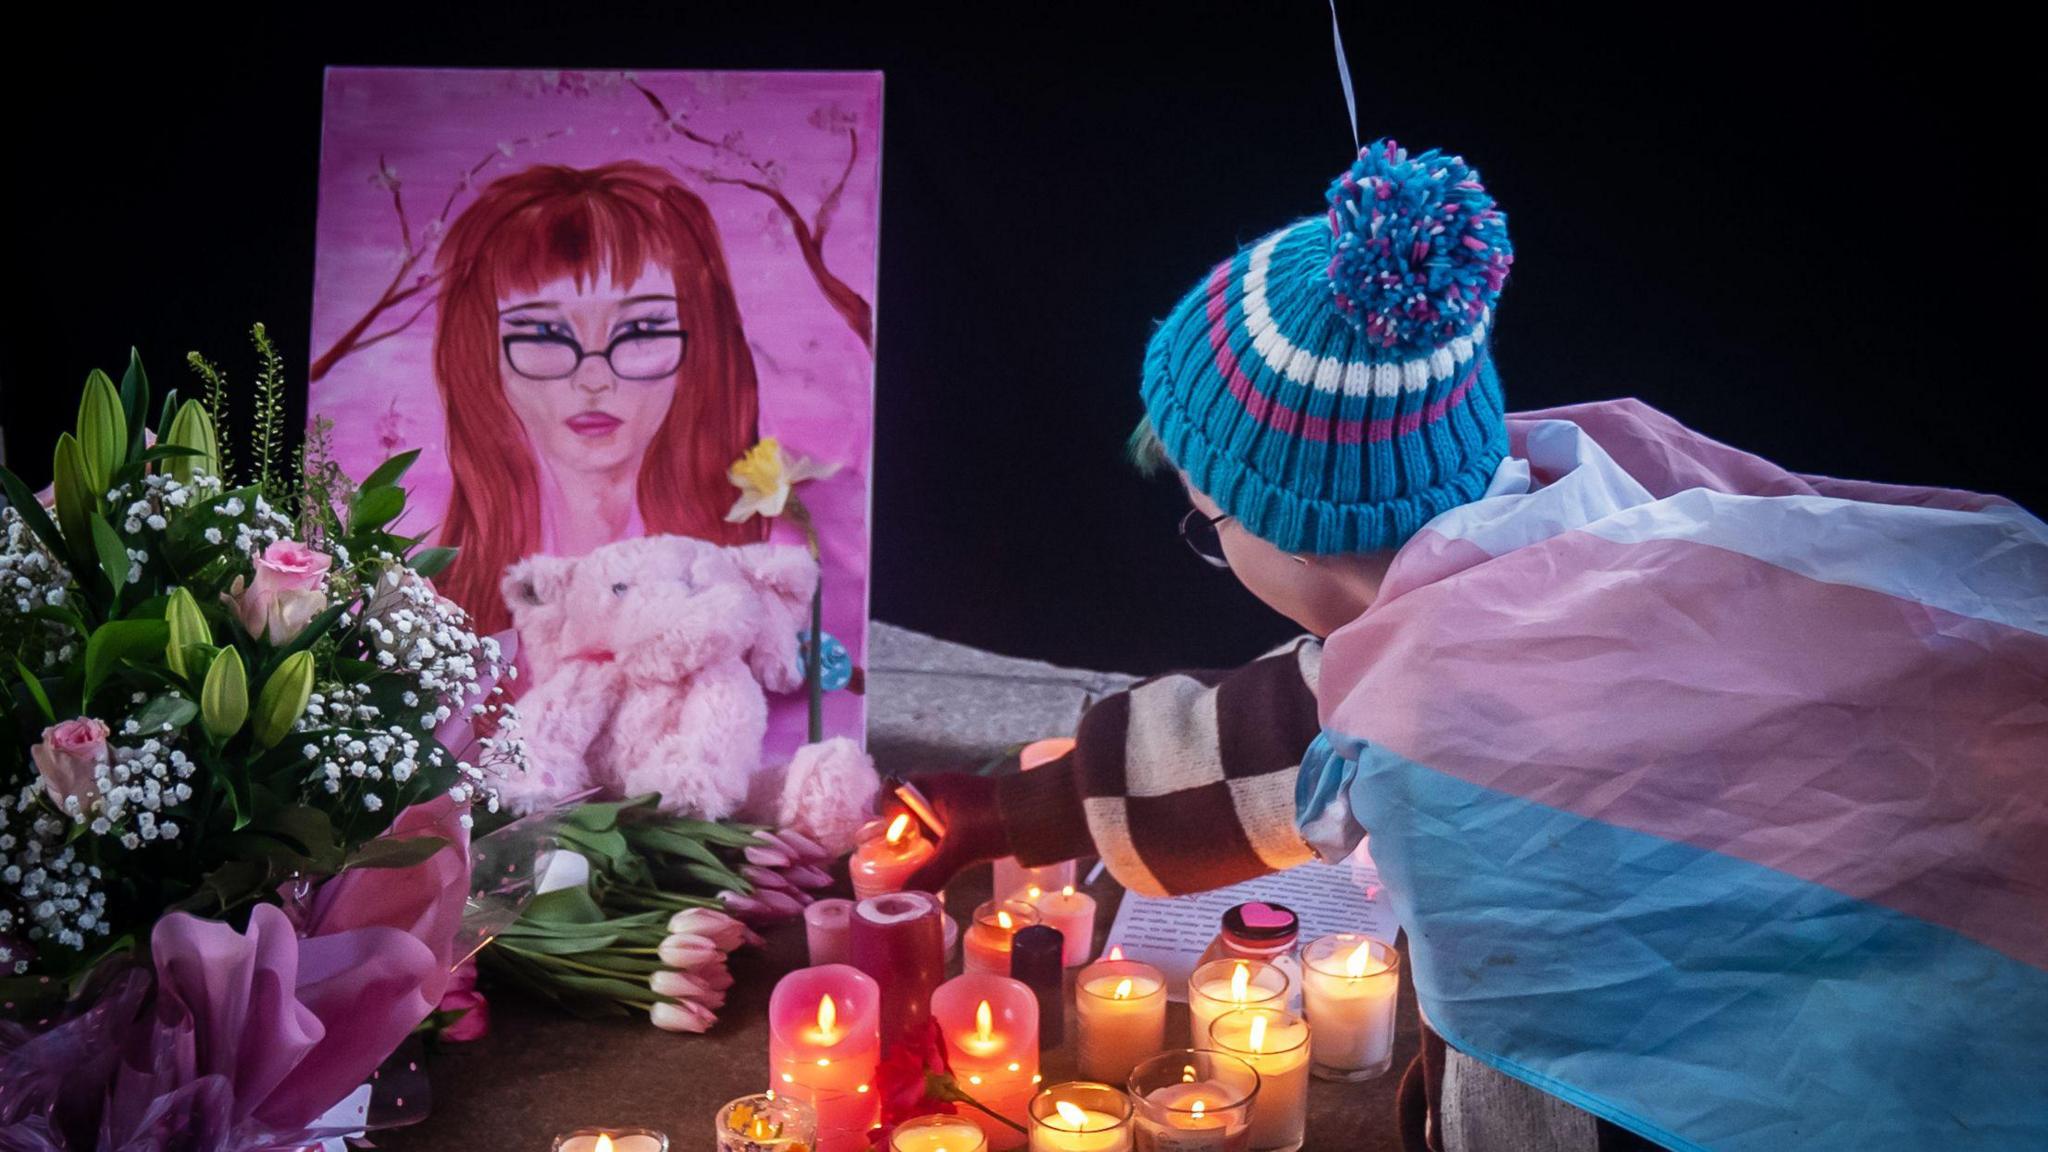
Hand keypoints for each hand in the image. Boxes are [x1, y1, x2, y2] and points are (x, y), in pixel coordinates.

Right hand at [884, 772, 1006, 891]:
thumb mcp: (959, 850)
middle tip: (905, 857)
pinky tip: (949, 863)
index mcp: (934, 785)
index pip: (893, 789)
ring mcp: (961, 800)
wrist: (1041, 814)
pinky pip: (949, 827)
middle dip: (906, 832)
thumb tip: (904, 896)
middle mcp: (944, 788)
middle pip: (910, 807)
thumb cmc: (994, 820)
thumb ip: (930, 872)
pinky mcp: (976, 813)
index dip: (888, 812)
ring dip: (927, 840)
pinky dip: (945, 843)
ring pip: (931, 819)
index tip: (894, 838)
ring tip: (925, 864)